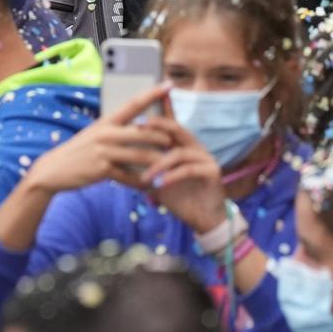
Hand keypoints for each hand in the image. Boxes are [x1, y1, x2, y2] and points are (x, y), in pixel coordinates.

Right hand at [22, 84, 174, 196]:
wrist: (54, 169)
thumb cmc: (81, 150)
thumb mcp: (96, 133)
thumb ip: (116, 129)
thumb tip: (141, 127)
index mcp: (107, 120)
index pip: (134, 103)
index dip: (152, 93)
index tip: (169, 84)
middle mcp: (106, 132)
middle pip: (142, 132)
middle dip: (162, 136)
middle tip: (177, 138)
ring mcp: (104, 151)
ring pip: (139, 155)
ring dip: (157, 161)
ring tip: (171, 164)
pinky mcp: (101, 169)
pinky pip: (128, 176)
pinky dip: (141, 182)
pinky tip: (151, 185)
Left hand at [136, 114, 228, 233]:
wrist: (203, 219)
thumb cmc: (181, 199)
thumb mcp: (159, 182)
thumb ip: (147, 171)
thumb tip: (120, 167)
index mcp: (184, 146)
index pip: (171, 126)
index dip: (158, 115)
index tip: (139, 114)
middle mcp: (195, 147)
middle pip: (177, 129)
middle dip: (158, 126)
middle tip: (139, 127)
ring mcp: (205, 157)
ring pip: (179, 153)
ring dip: (159, 164)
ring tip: (145, 178)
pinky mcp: (212, 170)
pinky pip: (188, 169)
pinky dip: (172, 176)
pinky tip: (160, 184)